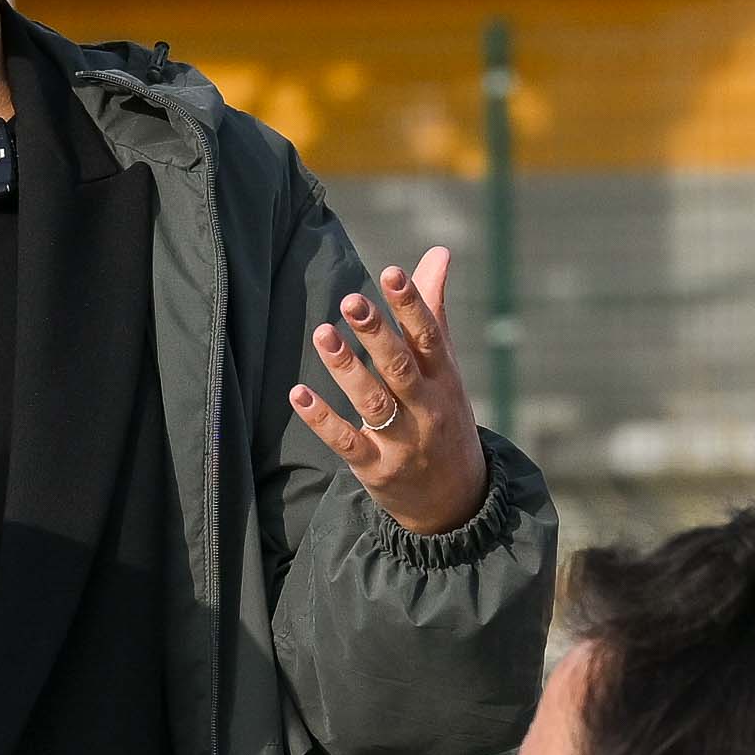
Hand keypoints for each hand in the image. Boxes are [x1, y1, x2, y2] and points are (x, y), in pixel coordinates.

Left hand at [288, 245, 489, 536]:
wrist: (456, 501)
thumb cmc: (445, 417)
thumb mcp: (446, 368)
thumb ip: (435, 311)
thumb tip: (438, 252)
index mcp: (446, 379)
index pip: (431, 337)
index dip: (412, 305)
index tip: (392, 272)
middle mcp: (429, 409)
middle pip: (401, 368)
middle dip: (377, 334)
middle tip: (350, 300)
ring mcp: (403, 442)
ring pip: (374, 403)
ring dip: (347, 369)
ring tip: (322, 333)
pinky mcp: (377, 470)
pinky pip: (347, 443)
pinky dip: (323, 419)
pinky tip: (298, 394)